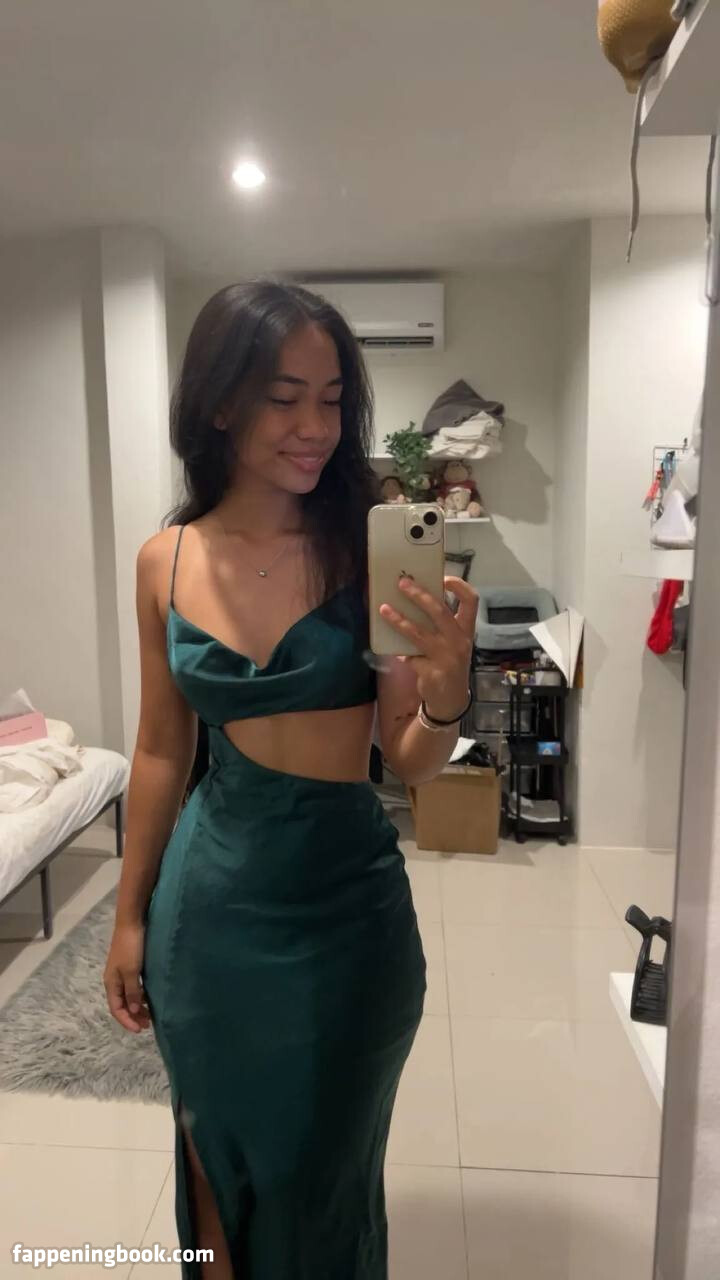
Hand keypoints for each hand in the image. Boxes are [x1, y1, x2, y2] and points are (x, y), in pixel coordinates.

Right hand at [104, 921, 150, 1033]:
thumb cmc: (131, 947)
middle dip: (133, 1016)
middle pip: (122, 1004)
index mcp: (111, 983)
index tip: (140, 1030)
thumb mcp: (132, 971)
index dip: (127, 1021)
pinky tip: (150, 997)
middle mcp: (114, 980)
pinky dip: (141, 995)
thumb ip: (133, 992)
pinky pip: (134, 986)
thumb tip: (134, 1012)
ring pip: (128, 996)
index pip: (116, 1009)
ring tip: (150, 1014)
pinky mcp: (131, 965)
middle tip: (148, 1025)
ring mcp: (122, 972)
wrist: (132, 922)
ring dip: (138, 1007)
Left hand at [379, 575, 478, 718]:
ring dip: (399, 619)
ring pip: (418, 633)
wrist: (451, 701)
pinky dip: (399, 651)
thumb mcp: (453, 644)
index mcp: (466, 631)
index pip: (471, 601)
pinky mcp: (431, 672)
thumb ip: (440, 626)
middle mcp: (459, 642)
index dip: (459, 586)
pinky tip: (392, 649)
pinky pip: (409, 656)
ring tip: (383, 609)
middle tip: (402, 583)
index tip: (443, 577)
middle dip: (419, 595)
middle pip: (440, 611)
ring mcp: (446, 658)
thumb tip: (412, 602)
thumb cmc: (449, 665)